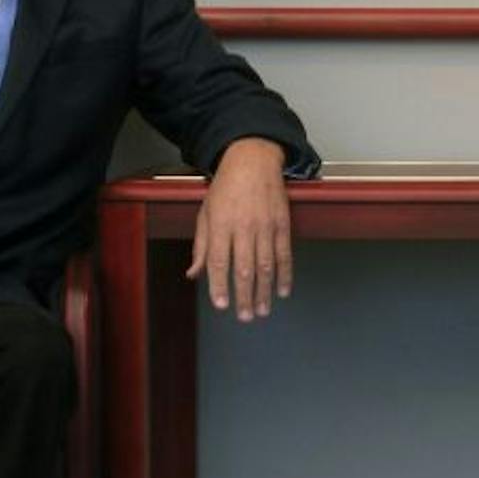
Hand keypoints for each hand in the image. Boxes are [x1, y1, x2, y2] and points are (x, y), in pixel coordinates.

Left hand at [189, 137, 293, 322]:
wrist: (253, 160)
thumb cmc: (225, 188)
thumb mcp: (205, 213)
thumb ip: (201, 246)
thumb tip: (193, 274)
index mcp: (220, 225)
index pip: (219, 262)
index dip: (220, 286)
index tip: (222, 306)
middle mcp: (243, 227)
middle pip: (244, 268)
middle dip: (245, 296)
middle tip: (245, 317)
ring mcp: (265, 226)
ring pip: (266, 265)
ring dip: (265, 291)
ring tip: (262, 311)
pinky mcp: (282, 223)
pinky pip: (285, 253)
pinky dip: (285, 274)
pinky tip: (282, 291)